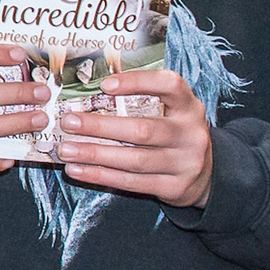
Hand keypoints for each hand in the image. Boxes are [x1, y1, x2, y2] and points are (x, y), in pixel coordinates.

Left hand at [58, 69, 212, 206]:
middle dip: (100, 126)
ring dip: (94, 154)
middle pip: (143, 130)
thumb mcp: (169, 112)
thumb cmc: (172, 134)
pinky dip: (101, 176)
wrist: (203, 175)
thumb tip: (89, 95)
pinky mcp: (175, 187)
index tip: (104, 85)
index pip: (168, 85)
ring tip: (65, 150)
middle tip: (68, 122)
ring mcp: (185, 163)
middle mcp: (190, 133)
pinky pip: (132, 182)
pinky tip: (77, 170)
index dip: (137, 82)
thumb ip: (141, 102)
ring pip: (134, 159)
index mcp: (188, 106)